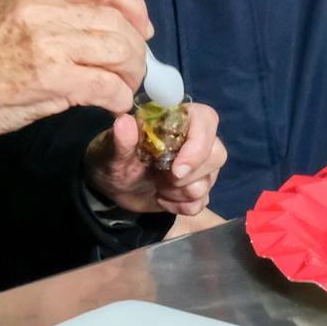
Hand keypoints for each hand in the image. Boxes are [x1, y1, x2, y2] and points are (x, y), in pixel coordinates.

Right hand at [0, 0, 150, 147]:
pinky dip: (119, 97)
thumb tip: (102, 29)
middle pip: (116, 20)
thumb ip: (54, 16)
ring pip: (118, 49)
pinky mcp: (49, 79)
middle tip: (136, 69)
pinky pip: (105, 84)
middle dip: (136, 48)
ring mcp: (47, 44)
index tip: (143, 27)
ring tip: (126, 87)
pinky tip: (114, 105)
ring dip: (132, 73)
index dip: (133, 4)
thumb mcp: (11, 18)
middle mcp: (43, 10)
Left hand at [85, 103, 226, 215]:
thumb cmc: (111, 159)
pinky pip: (202, 201)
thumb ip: (119, 139)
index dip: (198, 145)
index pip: (206, 119)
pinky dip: (180, 206)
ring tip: (158, 188)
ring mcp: (198, 166)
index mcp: (175, 119)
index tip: (177, 170)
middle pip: (217, 153)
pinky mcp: (195, 188)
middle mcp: (193, 139)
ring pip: (210, 180)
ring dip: (182, 192)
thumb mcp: (109, 150)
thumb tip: (124, 122)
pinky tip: (162, 199)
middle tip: (161, 180)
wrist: (110, 187)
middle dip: (190, 175)